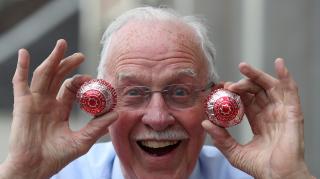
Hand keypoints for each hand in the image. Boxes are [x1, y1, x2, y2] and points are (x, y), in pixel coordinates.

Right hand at [0, 40, 117, 178]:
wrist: (35, 168)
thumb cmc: (57, 157)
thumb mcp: (82, 140)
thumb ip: (98, 127)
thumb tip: (117, 113)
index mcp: (60, 109)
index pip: (71, 88)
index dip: (82, 81)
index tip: (94, 79)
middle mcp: (47, 103)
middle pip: (58, 77)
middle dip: (68, 64)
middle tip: (81, 55)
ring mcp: (34, 102)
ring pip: (44, 75)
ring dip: (52, 59)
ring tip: (62, 44)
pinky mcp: (22, 104)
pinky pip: (20, 83)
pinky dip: (21, 67)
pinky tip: (24, 53)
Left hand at [202, 58, 312, 178]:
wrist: (277, 177)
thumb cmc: (260, 167)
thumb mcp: (234, 151)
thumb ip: (220, 138)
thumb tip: (205, 123)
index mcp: (258, 120)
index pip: (246, 100)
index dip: (235, 92)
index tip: (221, 88)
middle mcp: (270, 113)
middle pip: (256, 90)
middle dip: (242, 82)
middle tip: (228, 83)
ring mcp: (281, 112)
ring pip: (270, 86)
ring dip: (257, 75)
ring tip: (243, 67)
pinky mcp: (292, 113)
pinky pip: (291, 91)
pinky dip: (286, 76)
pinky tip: (279, 64)